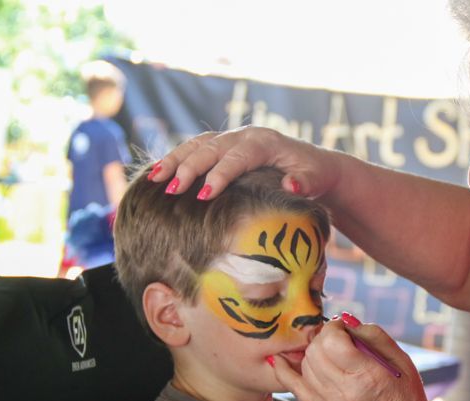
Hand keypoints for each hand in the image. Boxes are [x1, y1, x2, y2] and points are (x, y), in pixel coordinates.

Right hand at [149, 126, 342, 199]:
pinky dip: (176, 159)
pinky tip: (158, 175)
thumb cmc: (314, 175)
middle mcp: (244, 136)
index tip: (204, 195)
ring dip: (174, 160)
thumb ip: (304, 182)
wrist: (315, 165)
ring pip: (197, 145)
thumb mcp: (315, 180)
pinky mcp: (224, 146)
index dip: (220, 175)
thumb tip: (291, 185)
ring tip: (153, 179)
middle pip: (210, 148)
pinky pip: (195, 148)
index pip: (237, 157)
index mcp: (264, 142)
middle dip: (188, 168)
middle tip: (170, 190)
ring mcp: (232, 138)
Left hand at [271, 319, 441, 400]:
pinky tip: (279, 359)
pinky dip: (285, 370)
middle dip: (324, 337)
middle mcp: (344, 389)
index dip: (335, 327)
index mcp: (367, 374)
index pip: (333, 339)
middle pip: (315, 350)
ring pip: (305, 364)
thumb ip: (375, 336)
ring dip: (313, 352)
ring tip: (330, 353)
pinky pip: (294, 387)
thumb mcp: (403, 363)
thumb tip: (347, 320)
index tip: (345, 329)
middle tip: (338, 340)